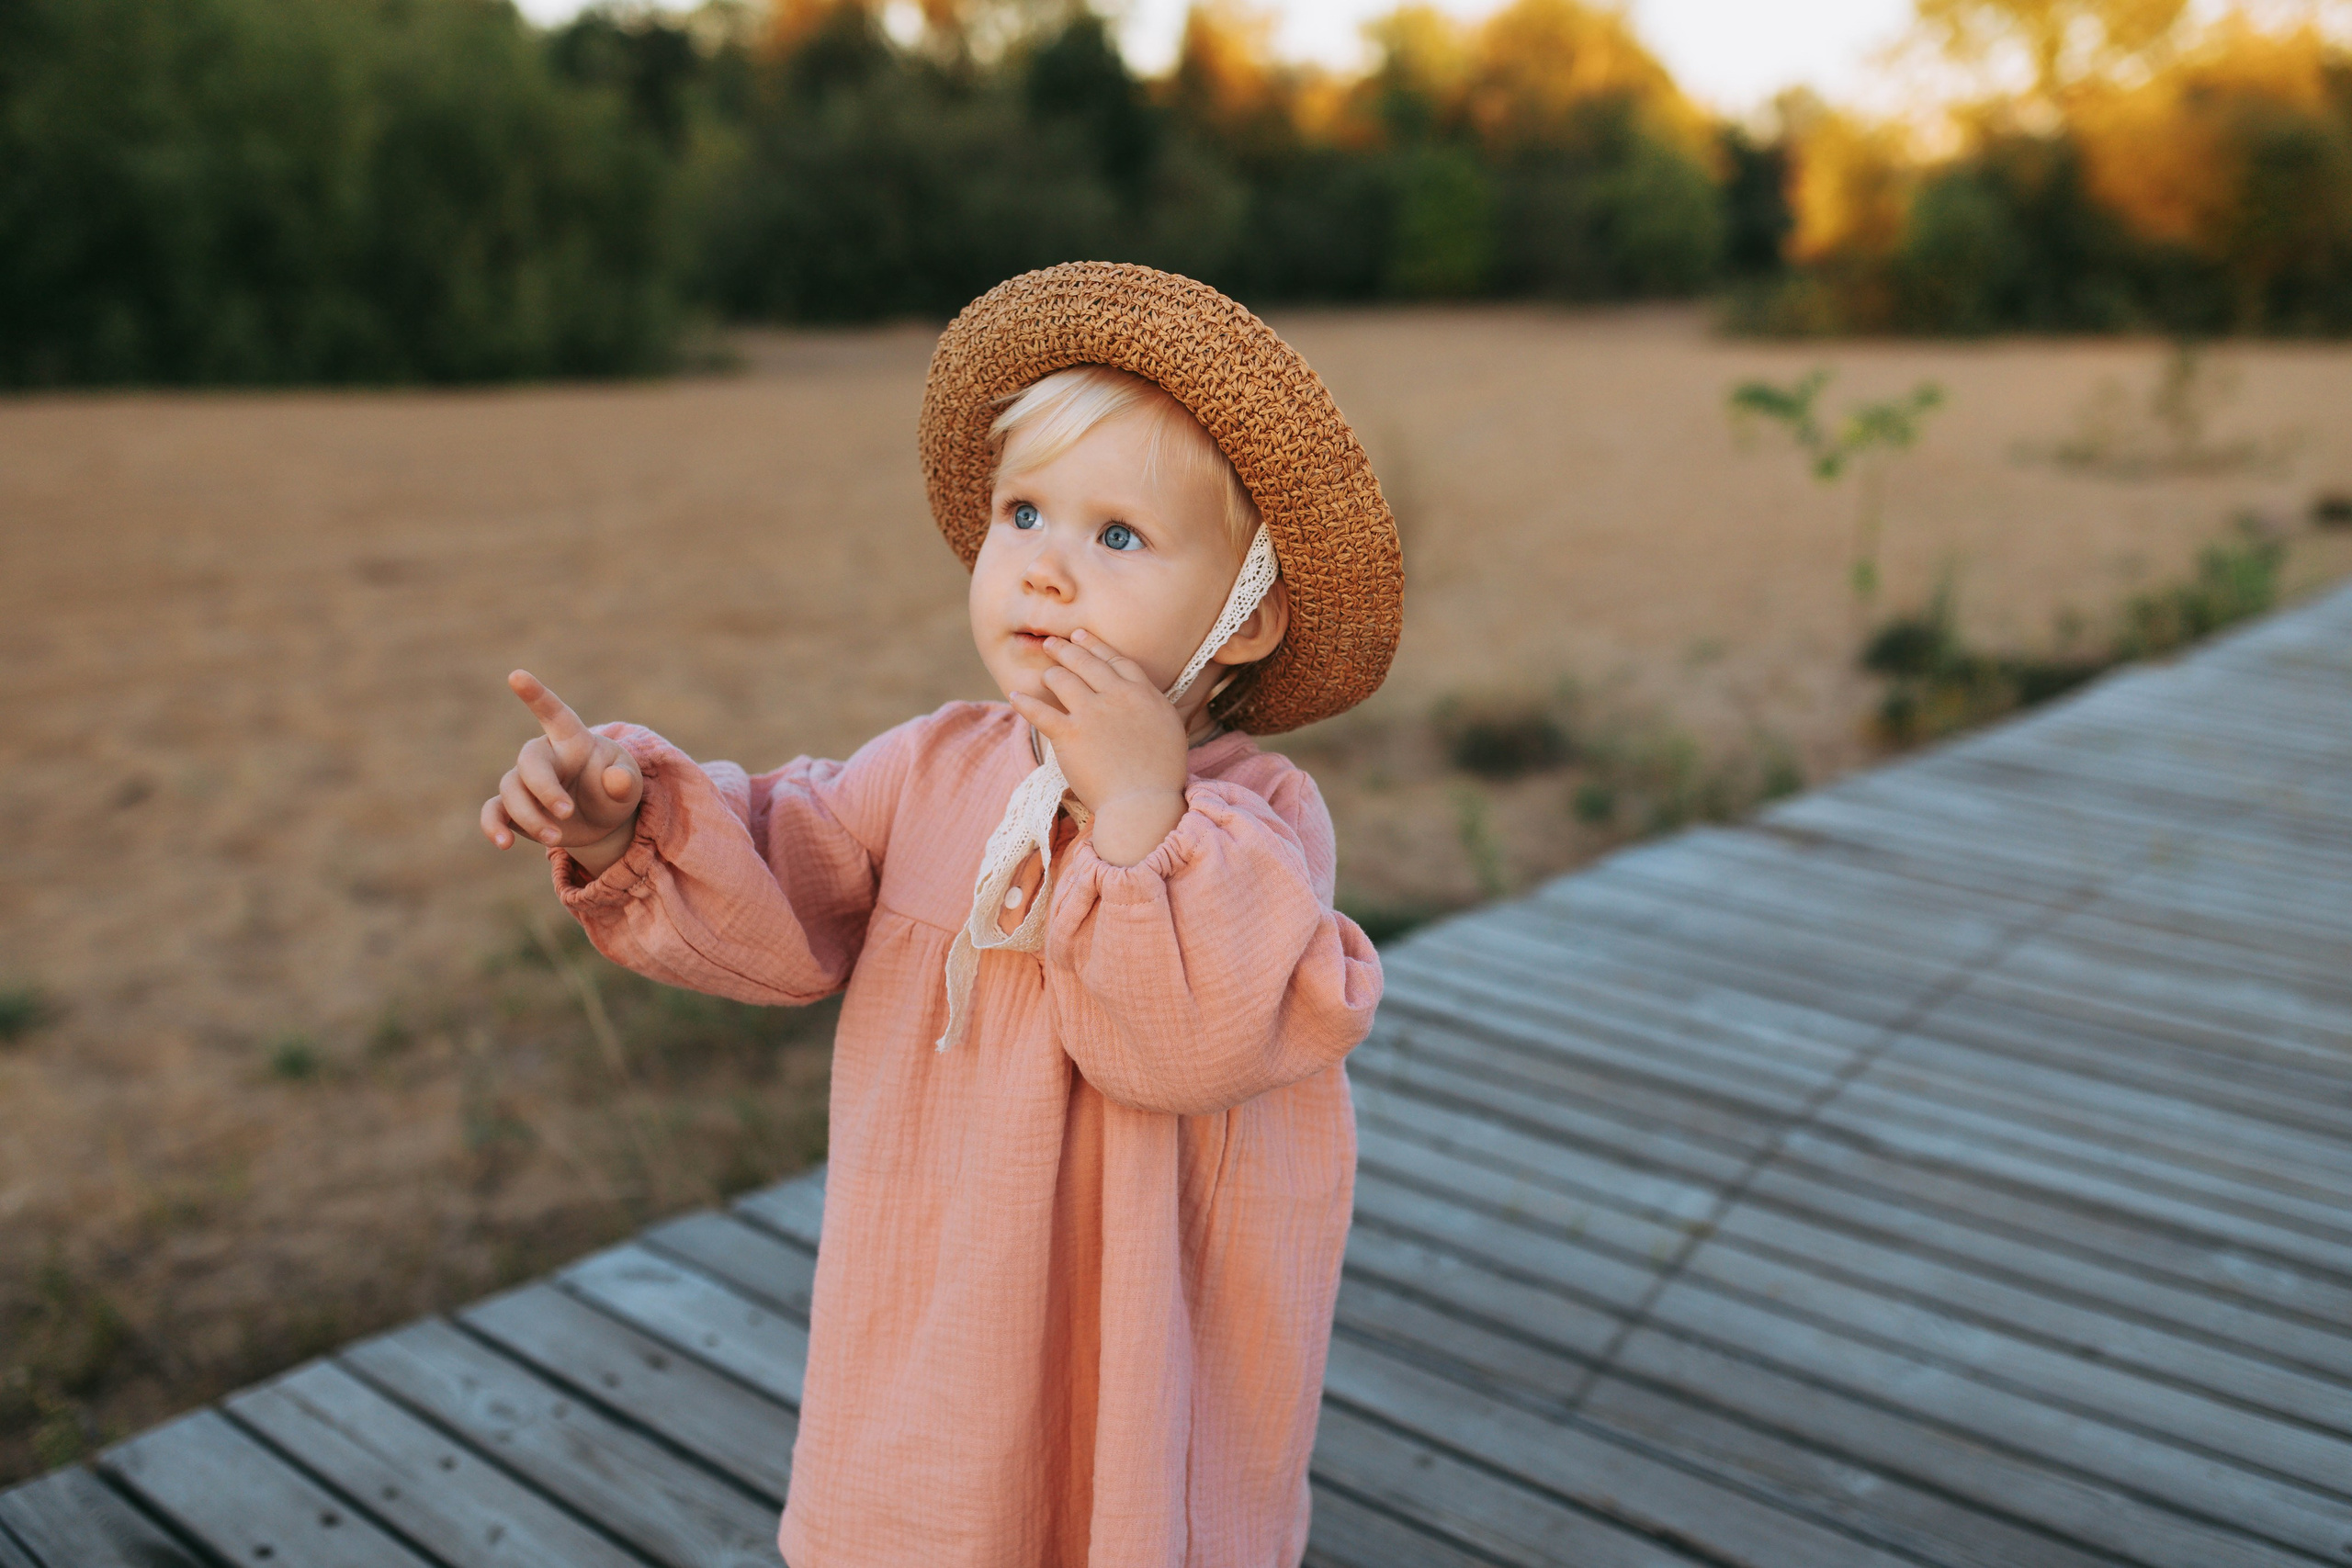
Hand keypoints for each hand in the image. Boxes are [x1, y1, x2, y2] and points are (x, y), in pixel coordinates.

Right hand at [480, 670, 644, 878]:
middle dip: (544, 789)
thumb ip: (625, 781)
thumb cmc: (615, 789)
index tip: (516, 675)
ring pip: (511, 790)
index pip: (554, 713)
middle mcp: (545, 756)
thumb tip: (616, 780)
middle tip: (568, 813)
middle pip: (529, 762)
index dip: (536, 695)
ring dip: (531, 817)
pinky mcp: (514, 808)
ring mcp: (525, 782)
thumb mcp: (629, 786)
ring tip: (556, 838)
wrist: (603, 820)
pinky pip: (494, 811)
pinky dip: (493, 826)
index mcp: (574, 740)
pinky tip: (504, 843)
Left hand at [1007, 629, 1185, 866]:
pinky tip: (1014, 697)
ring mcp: (1091, 714)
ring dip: (1050, 674)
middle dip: (1066, 649)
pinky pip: (1039, 712)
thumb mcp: (1169, 730)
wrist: (1143, 802)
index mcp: (1143, 694)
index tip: (1082, 636)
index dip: (1096, 646)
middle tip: (1052, 643)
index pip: (1116, 660)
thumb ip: (1152, 707)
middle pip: (1085, 662)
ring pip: (1062, 679)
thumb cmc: (1161, 775)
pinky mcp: (1069, 735)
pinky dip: (1024, 703)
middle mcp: (1116, 696)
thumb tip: (1141, 699)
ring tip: (1043, 675)